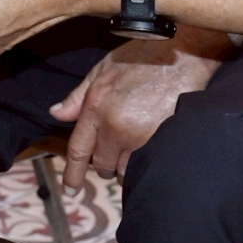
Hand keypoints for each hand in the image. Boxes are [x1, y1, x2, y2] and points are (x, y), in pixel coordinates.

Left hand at [48, 28, 231, 189]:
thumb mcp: (104, 69)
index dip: (72, 174)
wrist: (184, 53)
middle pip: (101, 165)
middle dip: (105, 163)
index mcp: (96, 106)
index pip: (78, 149)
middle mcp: (114, 125)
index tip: (70, 190)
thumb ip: (78, 96)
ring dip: (126, 164)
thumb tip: (57, 114)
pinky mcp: (161, 141)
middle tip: (116, 149)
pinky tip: (151, 147)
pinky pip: (147, 165)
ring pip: (125, 170)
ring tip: (137, 144)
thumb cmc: (144, 56)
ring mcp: (139, 136)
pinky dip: (146, 162)